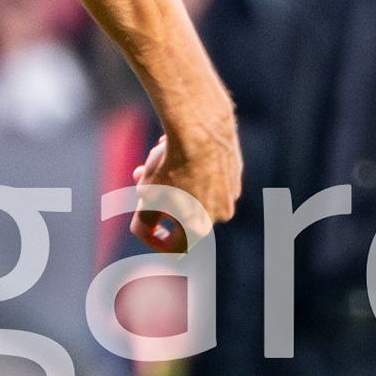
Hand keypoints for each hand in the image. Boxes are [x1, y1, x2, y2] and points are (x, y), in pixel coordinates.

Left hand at [129, 119, 240, 253]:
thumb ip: (143, 220)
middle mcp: (221, 214)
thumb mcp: (148, 195)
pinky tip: (178, 146)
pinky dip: (193, 165)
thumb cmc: (172, 164)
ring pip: (193, 189)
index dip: (153, 237)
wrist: (202, 127)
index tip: (144, 216)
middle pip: (181, 212)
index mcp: (200, 228)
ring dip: (173, 178)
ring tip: (157, 154)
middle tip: (140, 175)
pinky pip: (209, 174)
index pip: (174, 248)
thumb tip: (142, 229)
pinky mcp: (235, 171)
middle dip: (158, 196)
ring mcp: (231, 192)